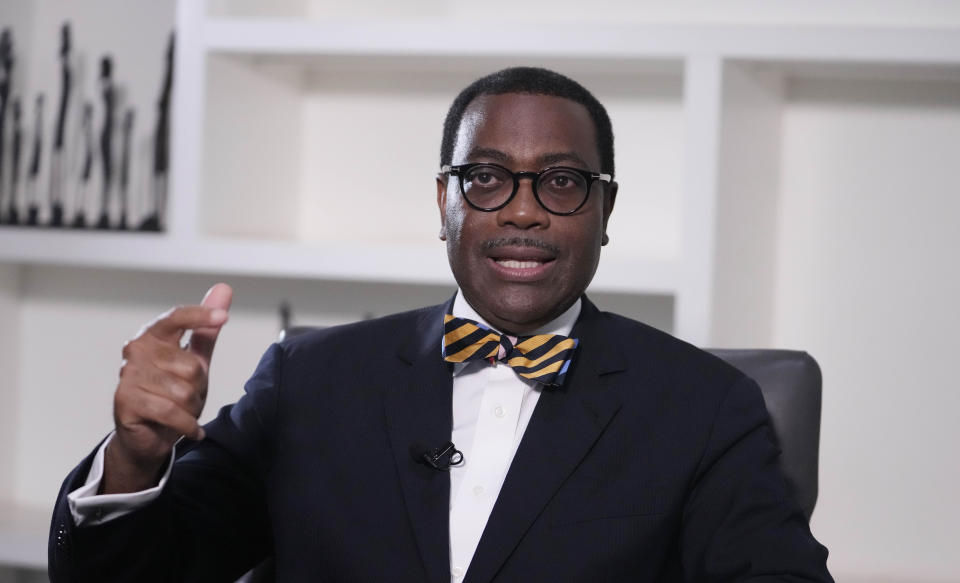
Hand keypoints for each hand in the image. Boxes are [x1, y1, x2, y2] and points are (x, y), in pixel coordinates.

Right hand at [103, 283, 232, 493]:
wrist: (148, 437)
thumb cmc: (170, 393)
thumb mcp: (194, 361)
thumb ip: (207, 330)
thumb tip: (223, 289)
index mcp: (153, 337)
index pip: (176, 318)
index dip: (200, 316)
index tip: (224, 317)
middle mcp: (136, 351)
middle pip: (191, 366)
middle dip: (198, 388)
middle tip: (187, 397)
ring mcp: (128, 376)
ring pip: (183, 391)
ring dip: (191, 408)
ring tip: (181, 411)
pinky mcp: (125, 401)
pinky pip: (171, 411)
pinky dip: (187, 425)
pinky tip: (190, 430)